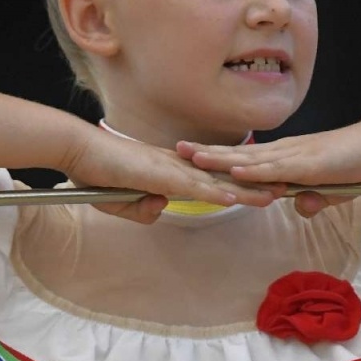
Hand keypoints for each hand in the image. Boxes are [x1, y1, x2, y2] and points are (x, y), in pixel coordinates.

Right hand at [63, 127, 283, 224]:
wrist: (77, 152)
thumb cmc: (94, 173)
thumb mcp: (121, 201)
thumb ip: (143, 207)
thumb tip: (161, 207)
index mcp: (168, 168)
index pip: (209, 176)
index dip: (235, 180)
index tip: (259, 184)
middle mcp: (175, 165)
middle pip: (222, 175)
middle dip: (254, 182)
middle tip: (283, 187)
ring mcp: (168, 168)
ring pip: (214, 180)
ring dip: (244, 189)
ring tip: (273, 195)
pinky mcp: (158, 175)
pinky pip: (192, 186)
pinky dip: (213, 192)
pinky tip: (234, 198)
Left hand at [177, 114, 360, 219]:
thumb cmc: (355, 164)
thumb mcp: (330, 189)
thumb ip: (314, 197)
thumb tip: (302, 206)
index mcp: (285, 157)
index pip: (245, 157)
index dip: (218, 156)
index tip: (192, 155)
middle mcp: (284, 153)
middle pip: (238, 153)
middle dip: (207, 153)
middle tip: (176, 150)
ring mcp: (294, 156)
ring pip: (251, 158)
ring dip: (221, 158)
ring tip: (193, 157)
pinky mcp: (308, 163)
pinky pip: (277, 168)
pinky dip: (255, 169)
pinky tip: (235, 170)